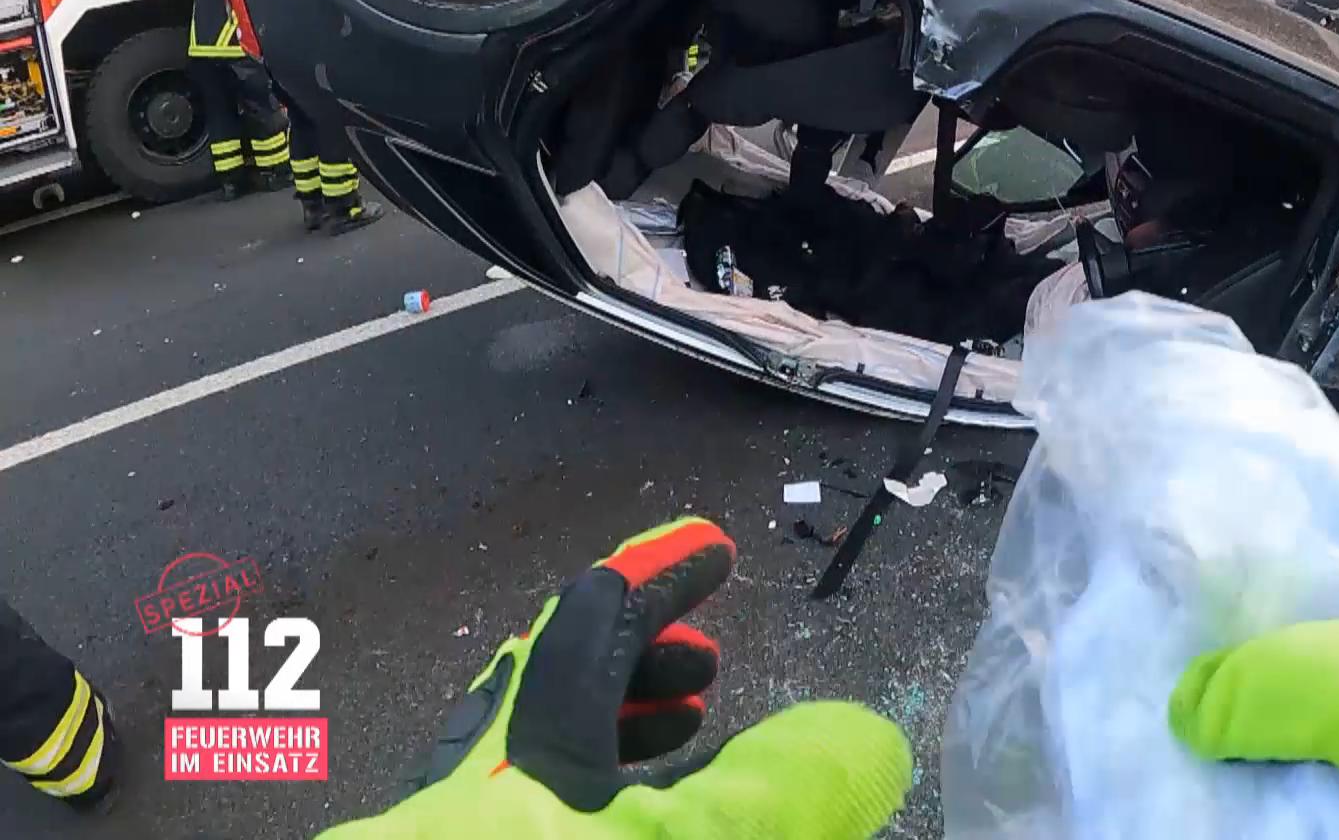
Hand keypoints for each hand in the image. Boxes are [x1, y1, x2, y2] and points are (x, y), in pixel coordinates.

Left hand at [320, 518, 909, 838]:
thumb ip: (784, 789)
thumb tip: (862, 740)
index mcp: (524, 751)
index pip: (595, 620)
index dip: (662, 574)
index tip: (712, 547)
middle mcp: (471, 786)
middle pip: (548, 679)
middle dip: (641, 659)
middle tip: (707, 667)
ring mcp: (457, 830)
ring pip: (525, 746)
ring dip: (615, 727)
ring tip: (687, 740)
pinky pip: (519, 803)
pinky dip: (582, 787)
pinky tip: (630, 818)